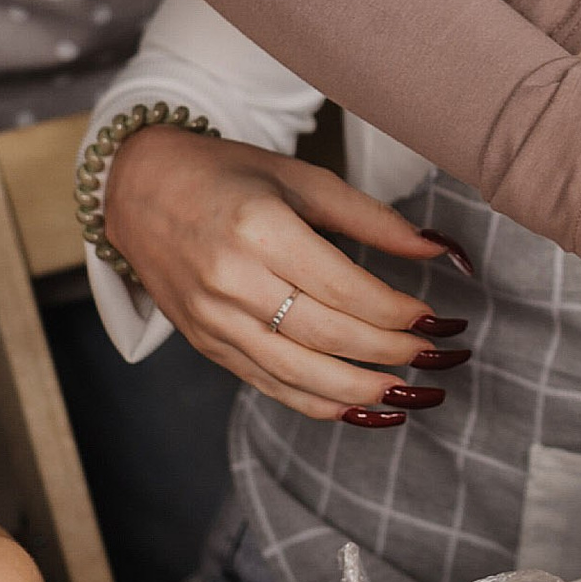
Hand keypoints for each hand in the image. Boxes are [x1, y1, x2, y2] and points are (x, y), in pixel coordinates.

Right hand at [103, 126, 464, 418]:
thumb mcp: (303, 178)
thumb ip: (374, 219)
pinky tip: (362, 406)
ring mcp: (213, 321)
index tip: (439, 319)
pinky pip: (270, 386)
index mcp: (260, 229)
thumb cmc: (228, 175)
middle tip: (439, 356)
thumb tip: (442, 250)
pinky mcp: (206, 345)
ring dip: (363, 391)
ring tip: (413, 393)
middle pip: (329, 336)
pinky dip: (320, 404)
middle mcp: (231, 281)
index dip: (399, 312)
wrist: (138, 189)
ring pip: (300, 374)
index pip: (345, 289)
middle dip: (392, 352)